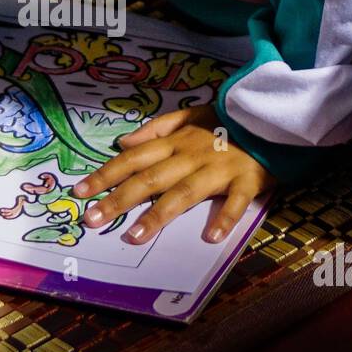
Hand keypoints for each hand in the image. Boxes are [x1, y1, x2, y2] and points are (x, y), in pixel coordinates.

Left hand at [73, 106, 272, 244]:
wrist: (271, 116)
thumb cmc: (226, 122)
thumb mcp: (189, 115)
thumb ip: (156, 128)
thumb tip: (122, 143)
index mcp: (175, 141)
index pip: (132, 159)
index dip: (105, 174)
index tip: (79, 191)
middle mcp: (190, 155)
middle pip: (149, 179)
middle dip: (119, 199)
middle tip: (92, 219)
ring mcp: (218, 169)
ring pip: (184, 193)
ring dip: (158, 215)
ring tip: (134, 236)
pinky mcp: (246, 181)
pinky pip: (234, 201)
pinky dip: (224, 218)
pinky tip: (211, 237)